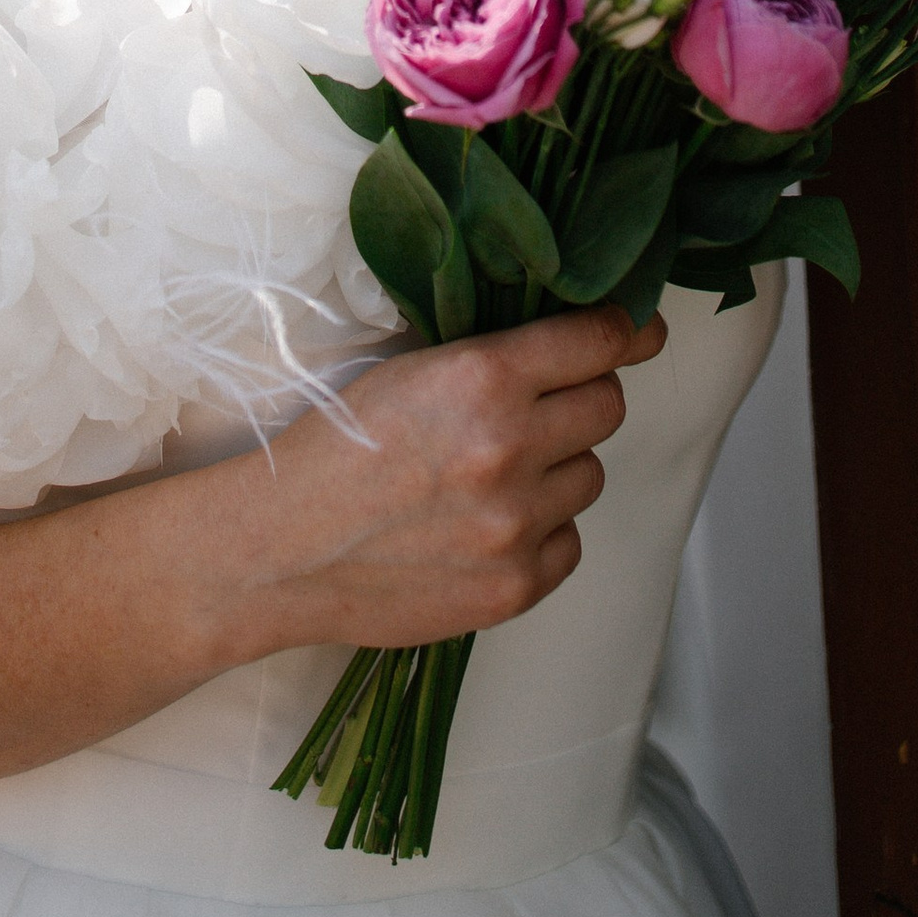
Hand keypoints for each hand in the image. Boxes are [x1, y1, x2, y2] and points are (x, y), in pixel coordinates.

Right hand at [237, 303, 666, 655]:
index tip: (637, 331)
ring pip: (590, 477)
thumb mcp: (408, 372)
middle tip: (539, 410)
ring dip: (559, 470)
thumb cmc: (334, 450)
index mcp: (482, 378)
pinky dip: (543, 533)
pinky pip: (570, 544)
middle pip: (608, 406)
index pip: (598, 339)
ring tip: (494, 476)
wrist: (280, 549)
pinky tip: (490, 525)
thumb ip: (493, 360)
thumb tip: (572, 342)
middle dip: (581, 400)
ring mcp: (516, 524)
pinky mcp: (514, 586)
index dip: (624, 330)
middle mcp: (510, 448)